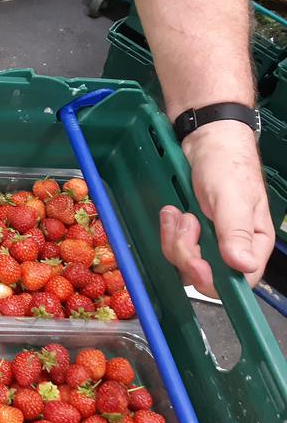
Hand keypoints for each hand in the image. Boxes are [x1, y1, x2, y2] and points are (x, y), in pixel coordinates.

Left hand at [159, 120, 272, 297]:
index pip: (238, 281)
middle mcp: (232, 246)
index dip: (214, 279)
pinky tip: (172, 211)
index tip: (196, 263)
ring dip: (174, 238)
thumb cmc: (228, 165)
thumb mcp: (233, 198)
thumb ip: (236, 233)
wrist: (207, 141)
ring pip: (184, 260)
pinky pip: (174, 245)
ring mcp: (209, 240)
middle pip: (205, 274)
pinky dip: (169, 230)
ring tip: (178, 212)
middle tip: (187, 222)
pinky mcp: (191, 232)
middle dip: (187, 251)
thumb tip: (244, 266)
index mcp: (253, 243)